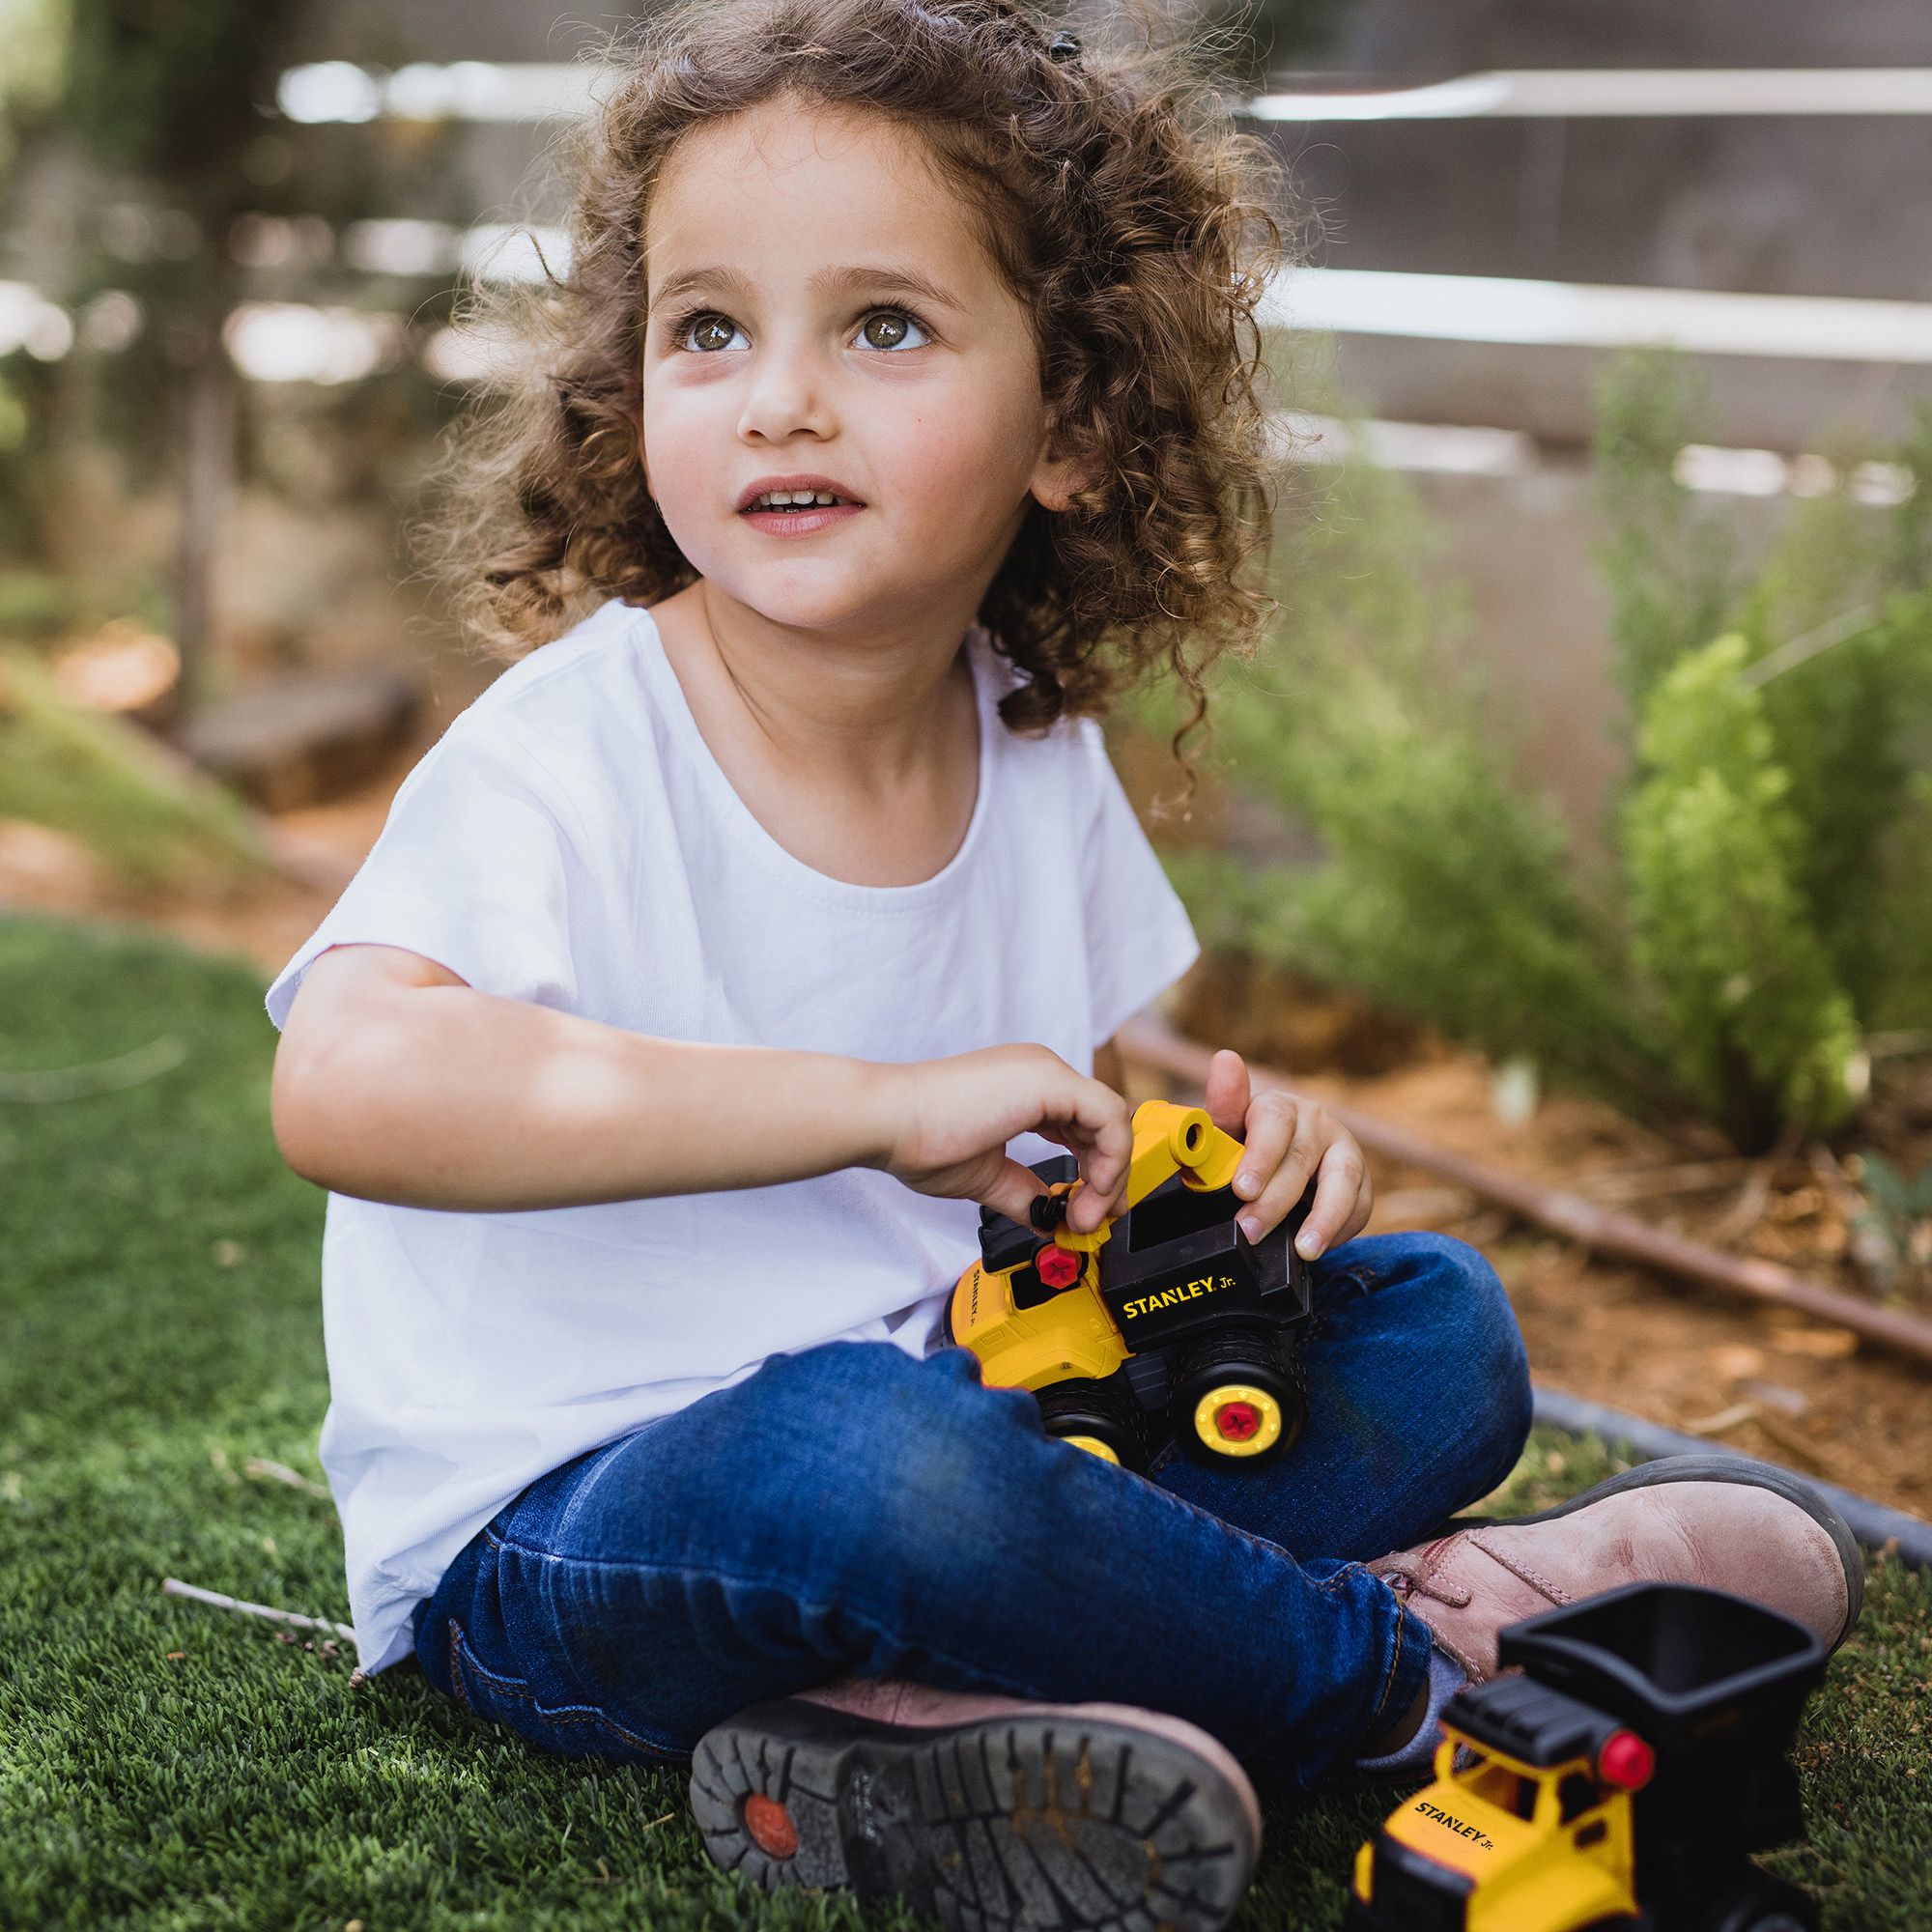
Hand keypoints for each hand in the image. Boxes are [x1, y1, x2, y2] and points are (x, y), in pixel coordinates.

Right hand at [872, 1043, 1132, 1234]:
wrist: (888, 1123)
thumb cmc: (919, 1139)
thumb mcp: (988, 1176)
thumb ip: (1024, 1193)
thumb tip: (1047, 1221)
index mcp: (1027, 1088)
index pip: (1084, 1128)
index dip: (1096, 1171)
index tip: (1088, 1212)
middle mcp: (1041, 1073)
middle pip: (1105, 1124)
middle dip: (1108, 1179)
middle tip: (1096, 1221)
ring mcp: (1046, 1072)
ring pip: (1113, 1120)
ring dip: (1108, 1176)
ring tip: (1083, 1217)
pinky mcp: (1049, 1081)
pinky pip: (1107, 1117)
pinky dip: (1108, 1159)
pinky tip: (1087, 1193)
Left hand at [1204, 1048, 1371, 1260]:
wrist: (1273, 1168)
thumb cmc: (1244, 1148)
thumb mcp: (1225, 1131)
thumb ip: (1223, 1105)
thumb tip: (1226, 1058)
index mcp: (1279, 1106)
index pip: (1274, 1121)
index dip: (1260, 1156)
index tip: (1242, 1188)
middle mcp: (1316, 1122)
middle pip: (1302, 1159)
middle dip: (1275, 1201)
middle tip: (1249, 1230)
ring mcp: (1343, 1149)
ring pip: (1343, 1181)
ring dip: (1324, 1218)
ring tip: (1305, 1249)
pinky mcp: (1361, 1180)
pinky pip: (1361, 1205)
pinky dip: (1341, 1228)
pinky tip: (1317, 1246)